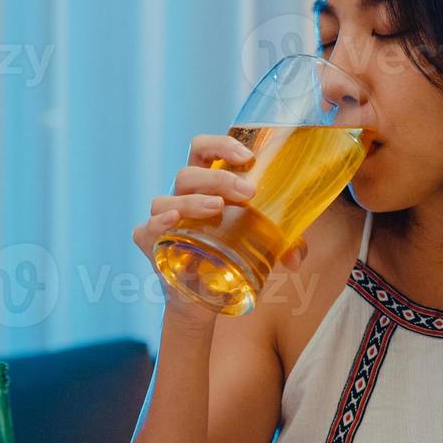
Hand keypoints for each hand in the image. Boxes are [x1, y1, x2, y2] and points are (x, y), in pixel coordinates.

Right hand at [132, 135, 307, 317]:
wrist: (207, 297)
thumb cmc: (233, 255)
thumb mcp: (264, 246)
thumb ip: (285, 245)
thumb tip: (297, 258)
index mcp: (206, 184)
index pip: (203, 149)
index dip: (221, 145)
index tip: (248, 157)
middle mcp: (182, 196)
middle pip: (189, 174)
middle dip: (219, 178)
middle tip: (249, 193)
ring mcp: (164, 219)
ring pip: (166, 199)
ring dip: (192, 201)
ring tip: (217, 208)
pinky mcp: (151, 244)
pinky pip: (145, 229)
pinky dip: (158, 223)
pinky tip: (173, 222)